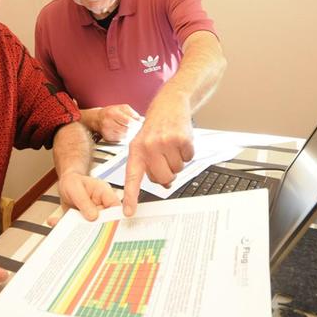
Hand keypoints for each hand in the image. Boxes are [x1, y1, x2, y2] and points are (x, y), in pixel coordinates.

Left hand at [50, 171, 120, 224]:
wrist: (65, 184)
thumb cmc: (73, 181)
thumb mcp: (75, 187)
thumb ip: (84, 200)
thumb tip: (93, 216)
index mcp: (104, 194)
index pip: (116, 207)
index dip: (116, 218)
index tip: (109, 227)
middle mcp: (101, 206)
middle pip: (107, 221)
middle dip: (98, 229)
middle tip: (86, 231)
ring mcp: (94, 215)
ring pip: (93, 228)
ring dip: (82, 231)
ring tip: (70, 228)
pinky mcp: (84, 222)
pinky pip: (78, 229)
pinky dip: (67, 229)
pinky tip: (55, 222)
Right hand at [93, 104, 140, 141]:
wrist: (98, 118)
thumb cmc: (112, 112)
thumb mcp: (122, 108)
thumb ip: (133, 113)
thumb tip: (142, 120)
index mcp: (112, 113)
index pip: (128, 121)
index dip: (136, 124)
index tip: (140, 124)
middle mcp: (108, 123)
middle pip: (126, 130)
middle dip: (134, 130)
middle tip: (138, 128)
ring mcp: (107, 131)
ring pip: (124, 136)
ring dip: (131, 134)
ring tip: (132, 130)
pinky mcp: (107, 138)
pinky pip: (120, 140)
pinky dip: (125, 137)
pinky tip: (126, 133)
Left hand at [122, 97, 193, 216]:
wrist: (169, 104)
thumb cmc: (155, 127)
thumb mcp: (145, 145)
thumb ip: (150, 165)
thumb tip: (166, 183)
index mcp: (136, 150)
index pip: (132, 178)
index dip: (130, 197)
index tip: (128, 212)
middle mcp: (149, 147)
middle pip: (162, 178)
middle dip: (167, 173)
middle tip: (165, 159)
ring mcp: (165, 142)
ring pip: (177, 169)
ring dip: (177, 161)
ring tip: (171, 146)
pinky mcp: (181, 139)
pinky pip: (188, 158)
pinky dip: (187, 153)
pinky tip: (180, 141)